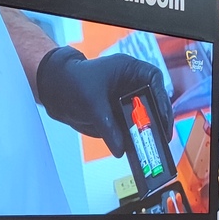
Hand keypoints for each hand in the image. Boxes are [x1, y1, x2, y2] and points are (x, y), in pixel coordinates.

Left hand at [36, 47, 174, 158]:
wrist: (55, 91)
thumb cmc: (72, 83)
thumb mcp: (91, 104)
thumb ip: (107, 127)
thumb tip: (120, 148)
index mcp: (129, 69)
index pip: (153, 80)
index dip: (161, 97)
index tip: (163, 115)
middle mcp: (132, 84)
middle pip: (154, 101)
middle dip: (158, 119)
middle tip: (163, 137)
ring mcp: (127, 100)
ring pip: (145, 117)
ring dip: (148, 132)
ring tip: (153, 148)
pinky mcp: (120, 115)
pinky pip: (132, 128)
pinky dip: (135, 138)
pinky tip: (138, 150)